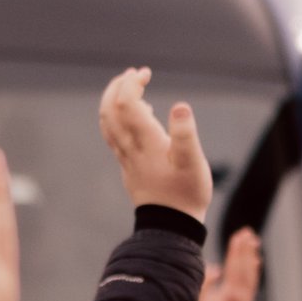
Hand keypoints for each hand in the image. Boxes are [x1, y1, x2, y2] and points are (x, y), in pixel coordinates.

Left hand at [98, 66, 209, 222]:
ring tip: (131, 87)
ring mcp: (126, 158)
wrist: (170, 227)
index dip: (131, 84)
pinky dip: (118, 117)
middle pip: (110, 111)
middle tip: (135, 73)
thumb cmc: (186, 194)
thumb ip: (186, 134)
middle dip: (117, 87)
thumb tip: (180, 106)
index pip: (126, 104)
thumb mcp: (193, 163)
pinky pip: (114, 135)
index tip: (145, 73)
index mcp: (146, 142)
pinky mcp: (128, 166)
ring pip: (108, 123)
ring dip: (114, 101)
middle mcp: (130, 148)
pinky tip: (137, 116)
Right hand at [198, 223, 261, 300]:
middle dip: (246, 249)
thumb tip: (216, 268)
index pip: (235, 267)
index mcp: (230, 296)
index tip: (238, 235)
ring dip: (251, 257)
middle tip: (247, 232)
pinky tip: (256, 262)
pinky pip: (252, 284)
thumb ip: (205, 284)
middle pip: (246, 268)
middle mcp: (242, 298)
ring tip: (253, 241)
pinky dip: (254, 270)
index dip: (236, 250)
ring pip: (251, 275)